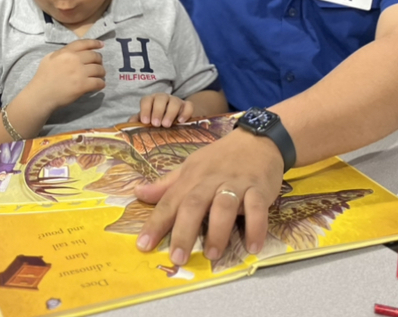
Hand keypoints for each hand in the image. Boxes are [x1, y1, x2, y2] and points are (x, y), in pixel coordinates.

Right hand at [29, 40, 104, 111]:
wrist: (41, 94)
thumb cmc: (43, 77)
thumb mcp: (49, 58)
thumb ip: (62, 53)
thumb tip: (74, 53)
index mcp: (66, 52)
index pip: (84, 43)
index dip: (95, 43)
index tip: (102, 45)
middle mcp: (74, 59)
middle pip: (94, 56)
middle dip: (99, 60)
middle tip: (99, 64)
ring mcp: (80, 72)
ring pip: (99, 69)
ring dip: (101, 72)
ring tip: (100, 75)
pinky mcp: (83, 85)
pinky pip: (98, 82)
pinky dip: (101, 83)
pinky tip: (99, 85)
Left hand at [130, 93, 193, 126]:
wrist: (173, 119)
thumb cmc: (155, 119)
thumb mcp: (146, 120)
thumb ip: (137, 121)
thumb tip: (130, 123)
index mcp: (151, 100)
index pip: (146, 100)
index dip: (145, 110)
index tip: (145, 121)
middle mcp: (163, 98)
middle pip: (161, 99)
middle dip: (158, 111)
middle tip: (156, 124)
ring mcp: (176, 101)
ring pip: (174, 101)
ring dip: (170, 113)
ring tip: (166, 125)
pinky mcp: (186, 106)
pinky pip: (188, 105)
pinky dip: (186, 112)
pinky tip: (181, 121)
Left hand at [134, 129, 284, 265]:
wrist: (258, 140)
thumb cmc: (220, 158)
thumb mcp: (191, 167)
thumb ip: (167, 184)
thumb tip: (138, 193)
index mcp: (191, 176)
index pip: (170, 201)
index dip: (156, 223)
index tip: (143, 245)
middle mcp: (211, 180)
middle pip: (194, 204)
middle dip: (184, 231)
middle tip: (177, 258)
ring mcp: (236, 184)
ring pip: (224, 207)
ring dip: (218, 232)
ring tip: (212, 254)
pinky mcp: (259, 188)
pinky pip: (257, 209)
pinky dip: (255, 227)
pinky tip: (253, 246)